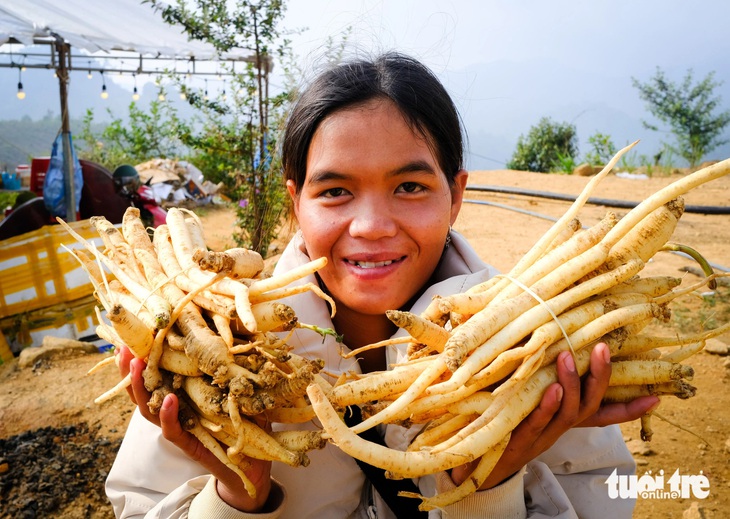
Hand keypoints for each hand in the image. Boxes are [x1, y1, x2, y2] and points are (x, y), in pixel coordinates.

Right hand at [118, 346, 272, 511]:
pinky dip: (168, 415)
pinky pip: (172, 429)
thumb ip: (236, 368)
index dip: (143, 356)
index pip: (158, 373)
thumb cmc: (246, 423)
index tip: (132, 335)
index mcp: (184, 392)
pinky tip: (168, 400)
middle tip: (123, 347)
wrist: (253, 465)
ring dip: (140, 387)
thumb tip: (242, 337)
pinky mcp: (188, 443)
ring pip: (150, 409)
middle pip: (144, 389)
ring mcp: (179, 426)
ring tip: (136, 365)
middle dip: (130, 368)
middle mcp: (175, 408)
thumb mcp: (241, 388)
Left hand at [451, 342, 658, 488]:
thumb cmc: (502, 421)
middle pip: (589, 405)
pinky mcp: (518, 440)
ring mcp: (540, 434)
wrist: (474, 459)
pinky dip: (546, 407)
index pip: (603, 413)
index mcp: (563, 417)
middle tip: (603, 348)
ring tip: (569, 358)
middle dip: (600, 377)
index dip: (631, 408)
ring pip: (567, 412)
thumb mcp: (524, 396)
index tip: (658, 397)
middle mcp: (558, 427)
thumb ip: (532, 372)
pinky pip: (537, 423)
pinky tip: (551, 389)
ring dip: (571, 385)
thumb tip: (535, 333)